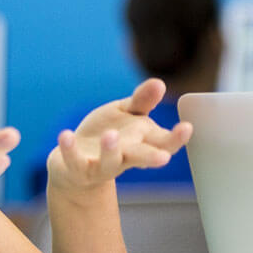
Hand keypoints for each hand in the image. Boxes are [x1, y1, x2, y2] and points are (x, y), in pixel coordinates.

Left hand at [45, 78, 192, 194]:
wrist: (75, 166)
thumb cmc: (107, 135)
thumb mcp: (125, 114)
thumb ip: (142, 101)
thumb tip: (160, 83)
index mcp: (141, 142)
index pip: (163, 142)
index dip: (176, 138)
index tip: (187, 127)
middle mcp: (125, 156)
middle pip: (142, 157)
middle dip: (152, 157)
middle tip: (163, 158)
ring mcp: (102, 165)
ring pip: (109, 162)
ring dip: (110, 150)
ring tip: (109, 136)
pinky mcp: (79, 169)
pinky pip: (74, 161)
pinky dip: (70, 149)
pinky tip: (65, 135)